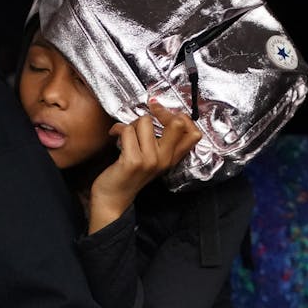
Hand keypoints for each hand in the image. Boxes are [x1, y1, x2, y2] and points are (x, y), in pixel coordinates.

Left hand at [87, 103, 201, 231]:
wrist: (113, 197)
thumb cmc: (129, 173)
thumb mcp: (152, 158)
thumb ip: (162, 141)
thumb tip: (159, 109)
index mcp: (173, 158)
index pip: (194, 133)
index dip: (181, 117)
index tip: (163, 115)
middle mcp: (165, 159)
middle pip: (178, 124)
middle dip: (160, 112)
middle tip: (147, 115)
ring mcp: (151, 161)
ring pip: (145, 122)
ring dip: (131, 124)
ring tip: (125, 134)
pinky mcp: (134, 161)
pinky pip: (127, 131)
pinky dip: (118, 130)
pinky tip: (114, 136)